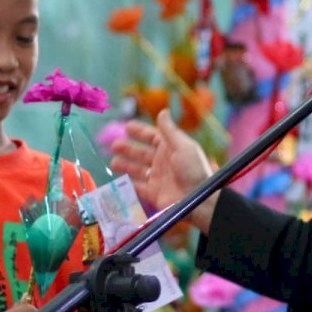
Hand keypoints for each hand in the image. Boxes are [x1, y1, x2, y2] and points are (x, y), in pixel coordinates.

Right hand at [110, 110, 217, 233]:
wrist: (199, 200)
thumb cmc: (193, 170)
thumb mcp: (183, 146)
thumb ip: (169, 130)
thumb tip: (163, 111)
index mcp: (172, 149)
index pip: (153, 137)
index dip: (140, 132)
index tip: (127, 126)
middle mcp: (163, 162)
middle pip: (142, 153)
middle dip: (128, 149)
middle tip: (114, 145)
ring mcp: (158, 178)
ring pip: (138, 170)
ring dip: (126, 165)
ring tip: (113, 162)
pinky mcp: (154, 193)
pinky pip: (138, 187)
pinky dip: (128, 184)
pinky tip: (118, 180)